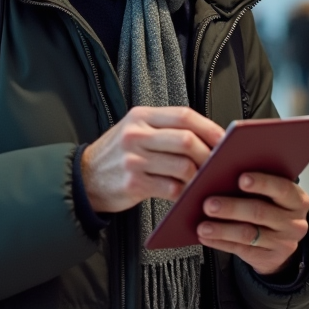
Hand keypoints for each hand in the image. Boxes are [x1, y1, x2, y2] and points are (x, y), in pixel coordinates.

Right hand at [81, 107, 223, 212]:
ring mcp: (134, 160)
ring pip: (183, 166)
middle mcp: (136, 135)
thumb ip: (166, 130)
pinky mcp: (134, 184)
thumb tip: (209, 138)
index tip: (224, 139)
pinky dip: (185, 192)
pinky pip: (171, 188)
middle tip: (218, 164)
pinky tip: (188, 193)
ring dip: (199, 176)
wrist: (84, 178)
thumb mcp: (135, 130)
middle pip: (187, 140)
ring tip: (205, 180)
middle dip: (209, 154)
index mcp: (141, 117)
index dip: (209, 127)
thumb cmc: (117, 154)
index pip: (184, 115)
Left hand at [196, 172, 308, 276]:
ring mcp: (283, 242)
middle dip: (232, 207)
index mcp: (297, 199)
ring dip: (222, 229)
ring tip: (203, 226)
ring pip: (248, 234)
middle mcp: (294, 222)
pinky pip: (241, 250)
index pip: (282, 188)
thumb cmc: (270, 207)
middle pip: (260, 212)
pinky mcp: (269, 258)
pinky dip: (220, 243)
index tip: (241, 179)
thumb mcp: (272, 195)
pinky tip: (206, 237)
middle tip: (209, 204)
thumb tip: (222, 169)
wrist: (280, 243)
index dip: (262, 183)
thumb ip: (256, 183)